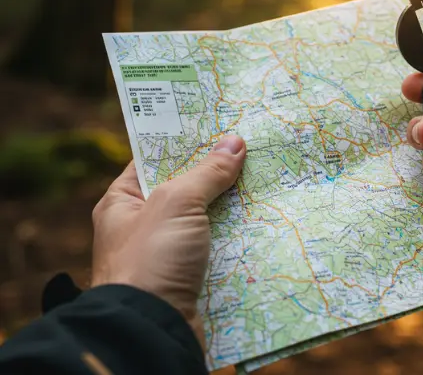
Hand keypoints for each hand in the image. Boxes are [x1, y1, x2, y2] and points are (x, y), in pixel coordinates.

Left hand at [90, 135, 246, 346]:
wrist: (152, 329)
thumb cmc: (151, 259)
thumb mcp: (176, 203)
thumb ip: (206, 172)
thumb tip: (235, 142)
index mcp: (123, 203)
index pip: (154, 161)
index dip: (185, 143)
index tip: (218, 126)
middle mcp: (143, 227)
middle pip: (187, 190)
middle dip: (218, 174)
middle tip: (252, 150)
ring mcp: (168, 254)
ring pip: (207, 221)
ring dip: (234, 207)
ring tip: (267, 181)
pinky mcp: (191, 277)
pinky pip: (219, 249)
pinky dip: (239, 237)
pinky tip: (266, 221)